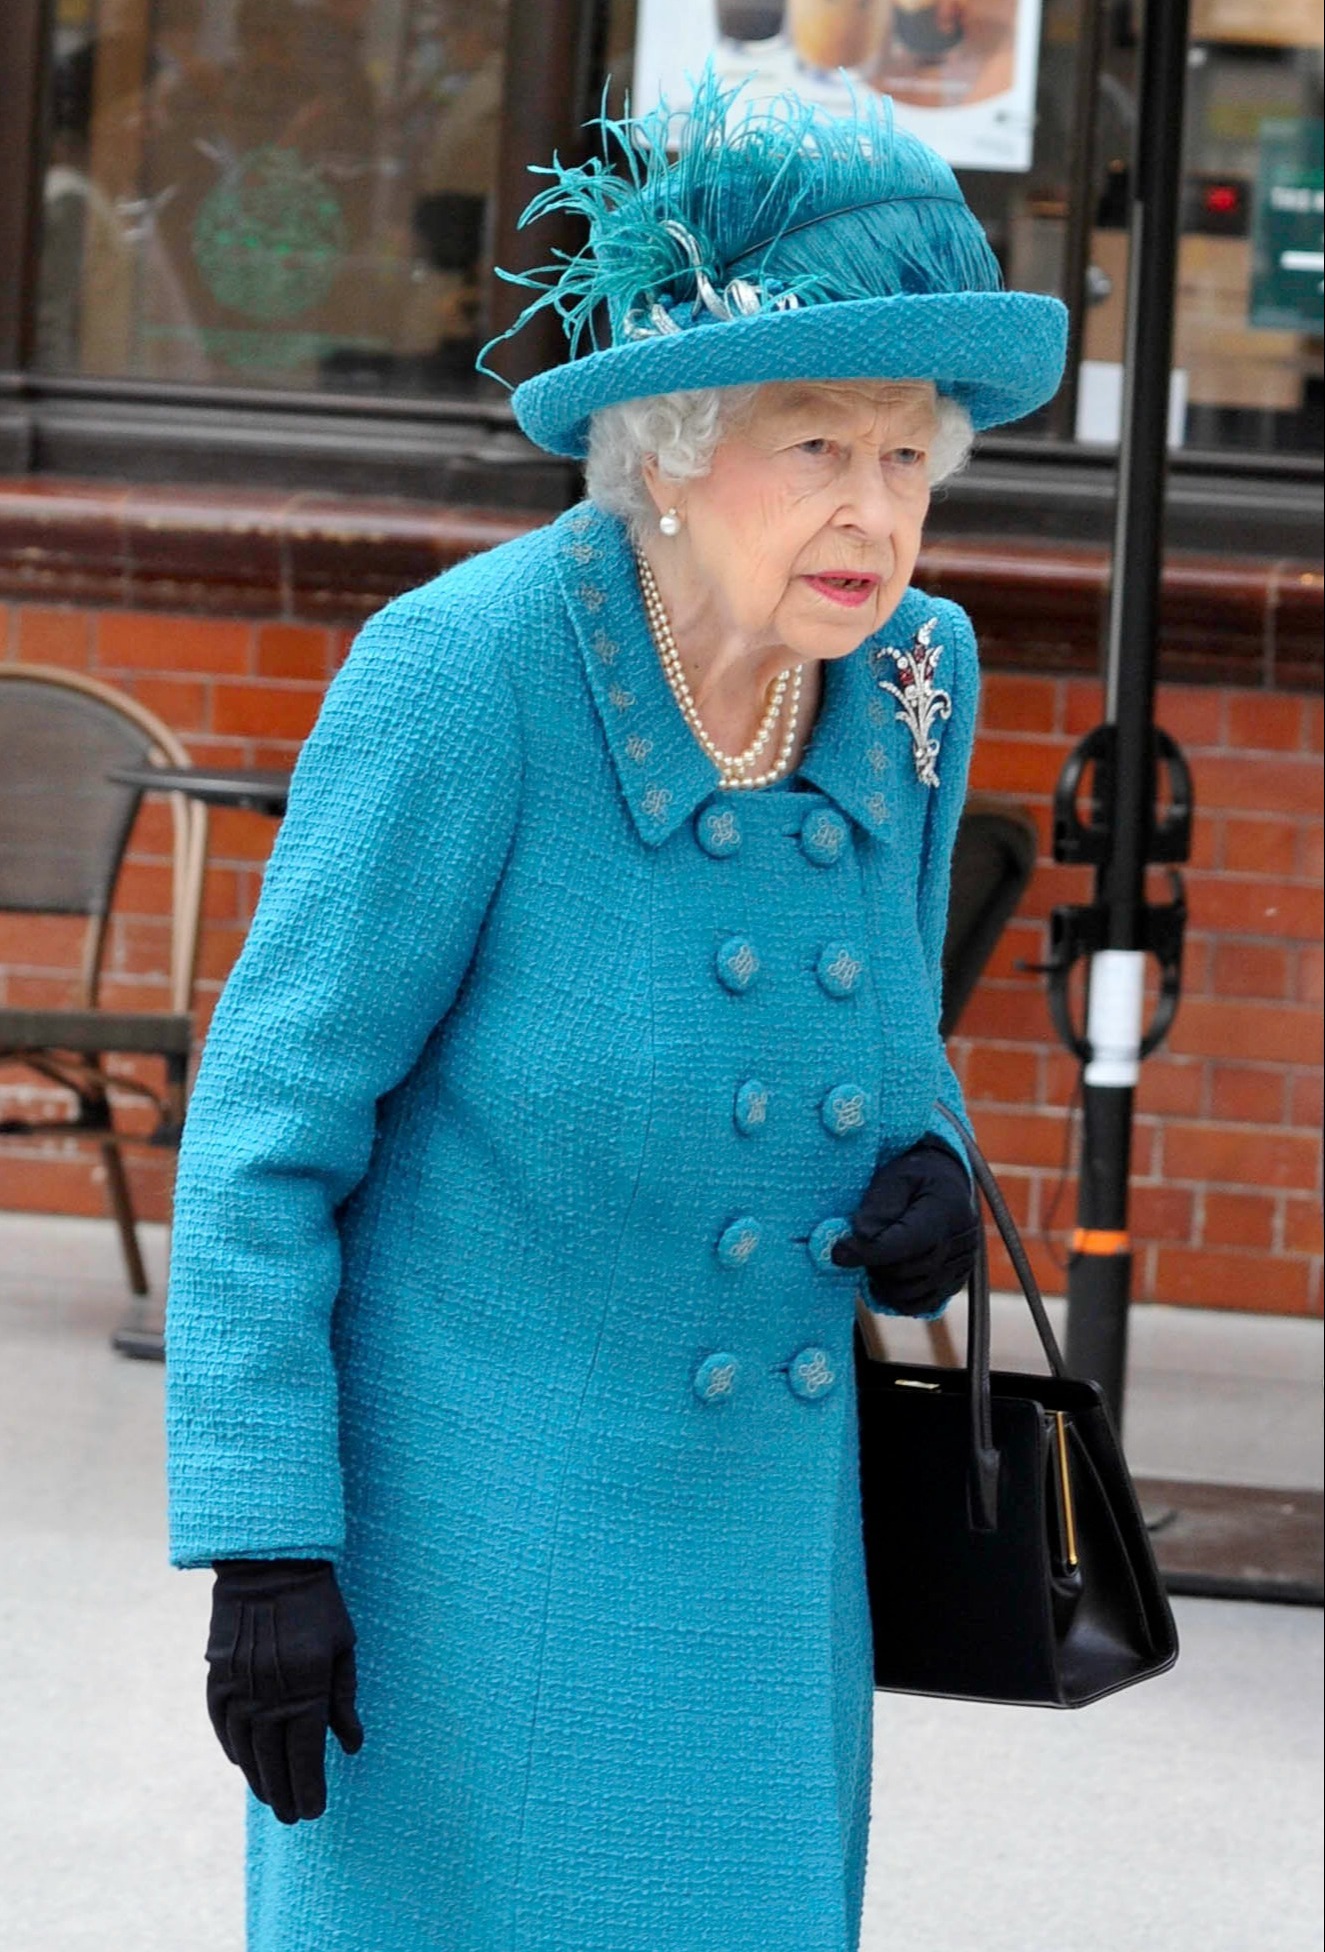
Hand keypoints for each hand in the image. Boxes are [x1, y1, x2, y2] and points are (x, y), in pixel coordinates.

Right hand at [206, 1558, 362, 1823]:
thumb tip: (351, 1747)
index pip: (305, 1754)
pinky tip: (242, 1762)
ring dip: (258, 1778)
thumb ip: (344, 1700)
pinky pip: (221, 1723)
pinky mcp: (217, 1675)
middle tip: (294, 1817)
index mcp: (306, 1688)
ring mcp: (238, 1686)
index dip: (309, 1787)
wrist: (269, 1564)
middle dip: (286, 1794)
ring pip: (245, 1749)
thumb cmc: (318, 1604)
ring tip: (271, 1799)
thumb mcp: (342, 1647)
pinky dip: (231, 1747)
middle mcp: (268, 1694)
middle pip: (274, 1760)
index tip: (315, 1812)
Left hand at [832, 1135, 979, 1314]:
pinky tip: (885, 1279)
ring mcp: (962, 1264)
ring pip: (912, 1292)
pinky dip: (900, 1298)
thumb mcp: (896, 1176)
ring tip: (873, 1259)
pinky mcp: (957, 1279)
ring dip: (884, 1282)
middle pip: (906, 1272)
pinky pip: (924, 1303)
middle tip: (857, 1249)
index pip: (903, 1244)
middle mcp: (960, 1242)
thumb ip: (879, 1205)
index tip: (838, 1252)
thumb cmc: (915, 1174)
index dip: (867, 1252)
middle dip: (874, 1264)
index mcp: (945, 1211)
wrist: (946, 1181)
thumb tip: (861, 1235)